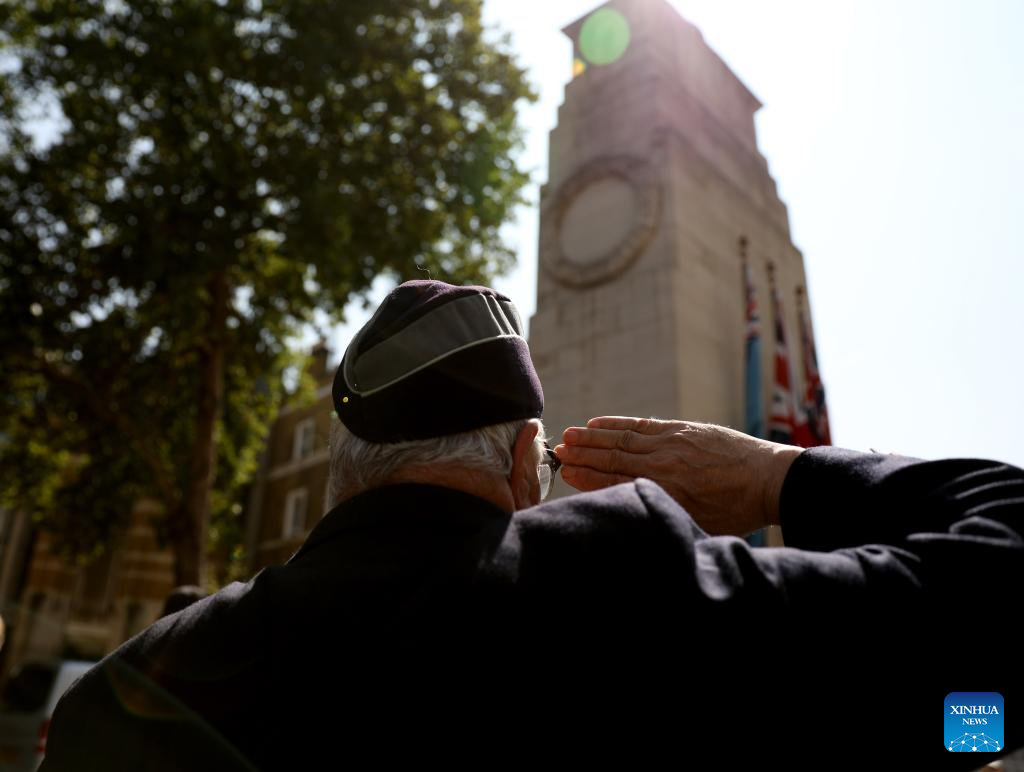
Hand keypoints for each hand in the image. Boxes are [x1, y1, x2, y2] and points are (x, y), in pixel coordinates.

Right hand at [554, 416, 803, 535]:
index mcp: (666, 490)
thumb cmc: (737, 511)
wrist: (771, 479)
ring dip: (593, 437)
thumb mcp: (698, 523)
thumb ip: (664, 513)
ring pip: (623, 438)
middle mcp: (663, 463)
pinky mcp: (682, 428)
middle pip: (613, 457)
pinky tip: (599, 423)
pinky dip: (618, 424)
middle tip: (556, 452)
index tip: (565, 473)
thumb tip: (629, 511)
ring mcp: (671, 442)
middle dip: (582, 455)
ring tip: (569, 436)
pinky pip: (642, 425)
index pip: (616, 481)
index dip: (587, 476)